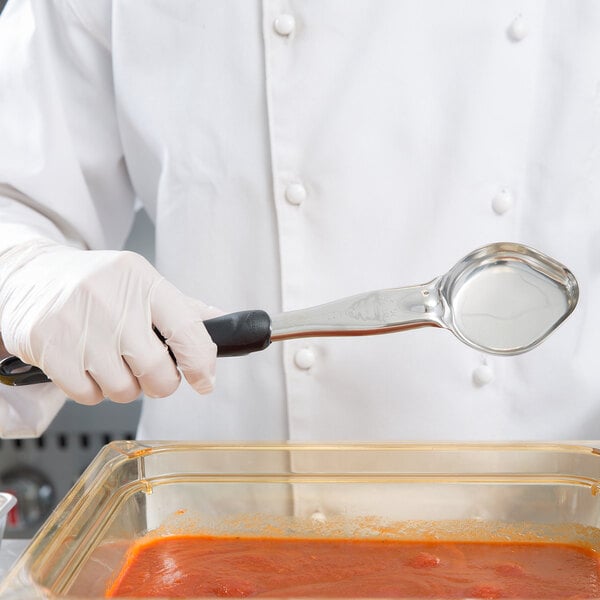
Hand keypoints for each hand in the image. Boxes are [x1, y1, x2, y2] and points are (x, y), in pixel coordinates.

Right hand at [0, 240, 219, 403]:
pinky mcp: (47, 344)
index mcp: (143, 281)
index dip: (201, 362)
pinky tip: (86, 366)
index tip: (204, 381)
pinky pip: (87, 395)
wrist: (30, 273)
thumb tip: (222, 323)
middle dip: (159, 382)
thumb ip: (182, 309)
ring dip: (122, 387)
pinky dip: (91, 391)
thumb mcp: (141, 283)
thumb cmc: (95, 284)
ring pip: (122, 389)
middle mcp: (112, 298)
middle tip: (149, 373)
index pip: (186, 329)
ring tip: (110, 362)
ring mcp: (77, 322)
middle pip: (156, 370)